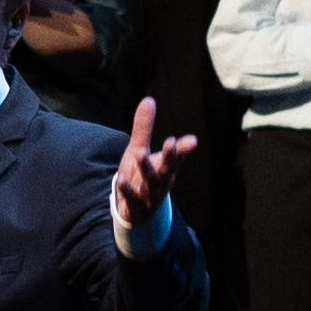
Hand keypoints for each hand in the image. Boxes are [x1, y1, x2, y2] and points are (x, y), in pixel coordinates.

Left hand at [113, 94, 200, 230]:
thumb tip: (149, 99)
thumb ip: (144, 128)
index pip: (176, 157)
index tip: (190, 141)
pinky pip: (132, 199)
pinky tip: (120, 180)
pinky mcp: (135, 206)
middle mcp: (161, 181)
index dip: (181, 149)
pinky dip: (127, 190)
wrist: (135, 211)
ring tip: (140, 154)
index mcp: (165, 167)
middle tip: (171, 142)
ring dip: (147, 170)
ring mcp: (149, 195)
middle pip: (167, 169)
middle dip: (170, 156)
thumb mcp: (139, 149)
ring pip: (151, 183)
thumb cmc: (141, 177)